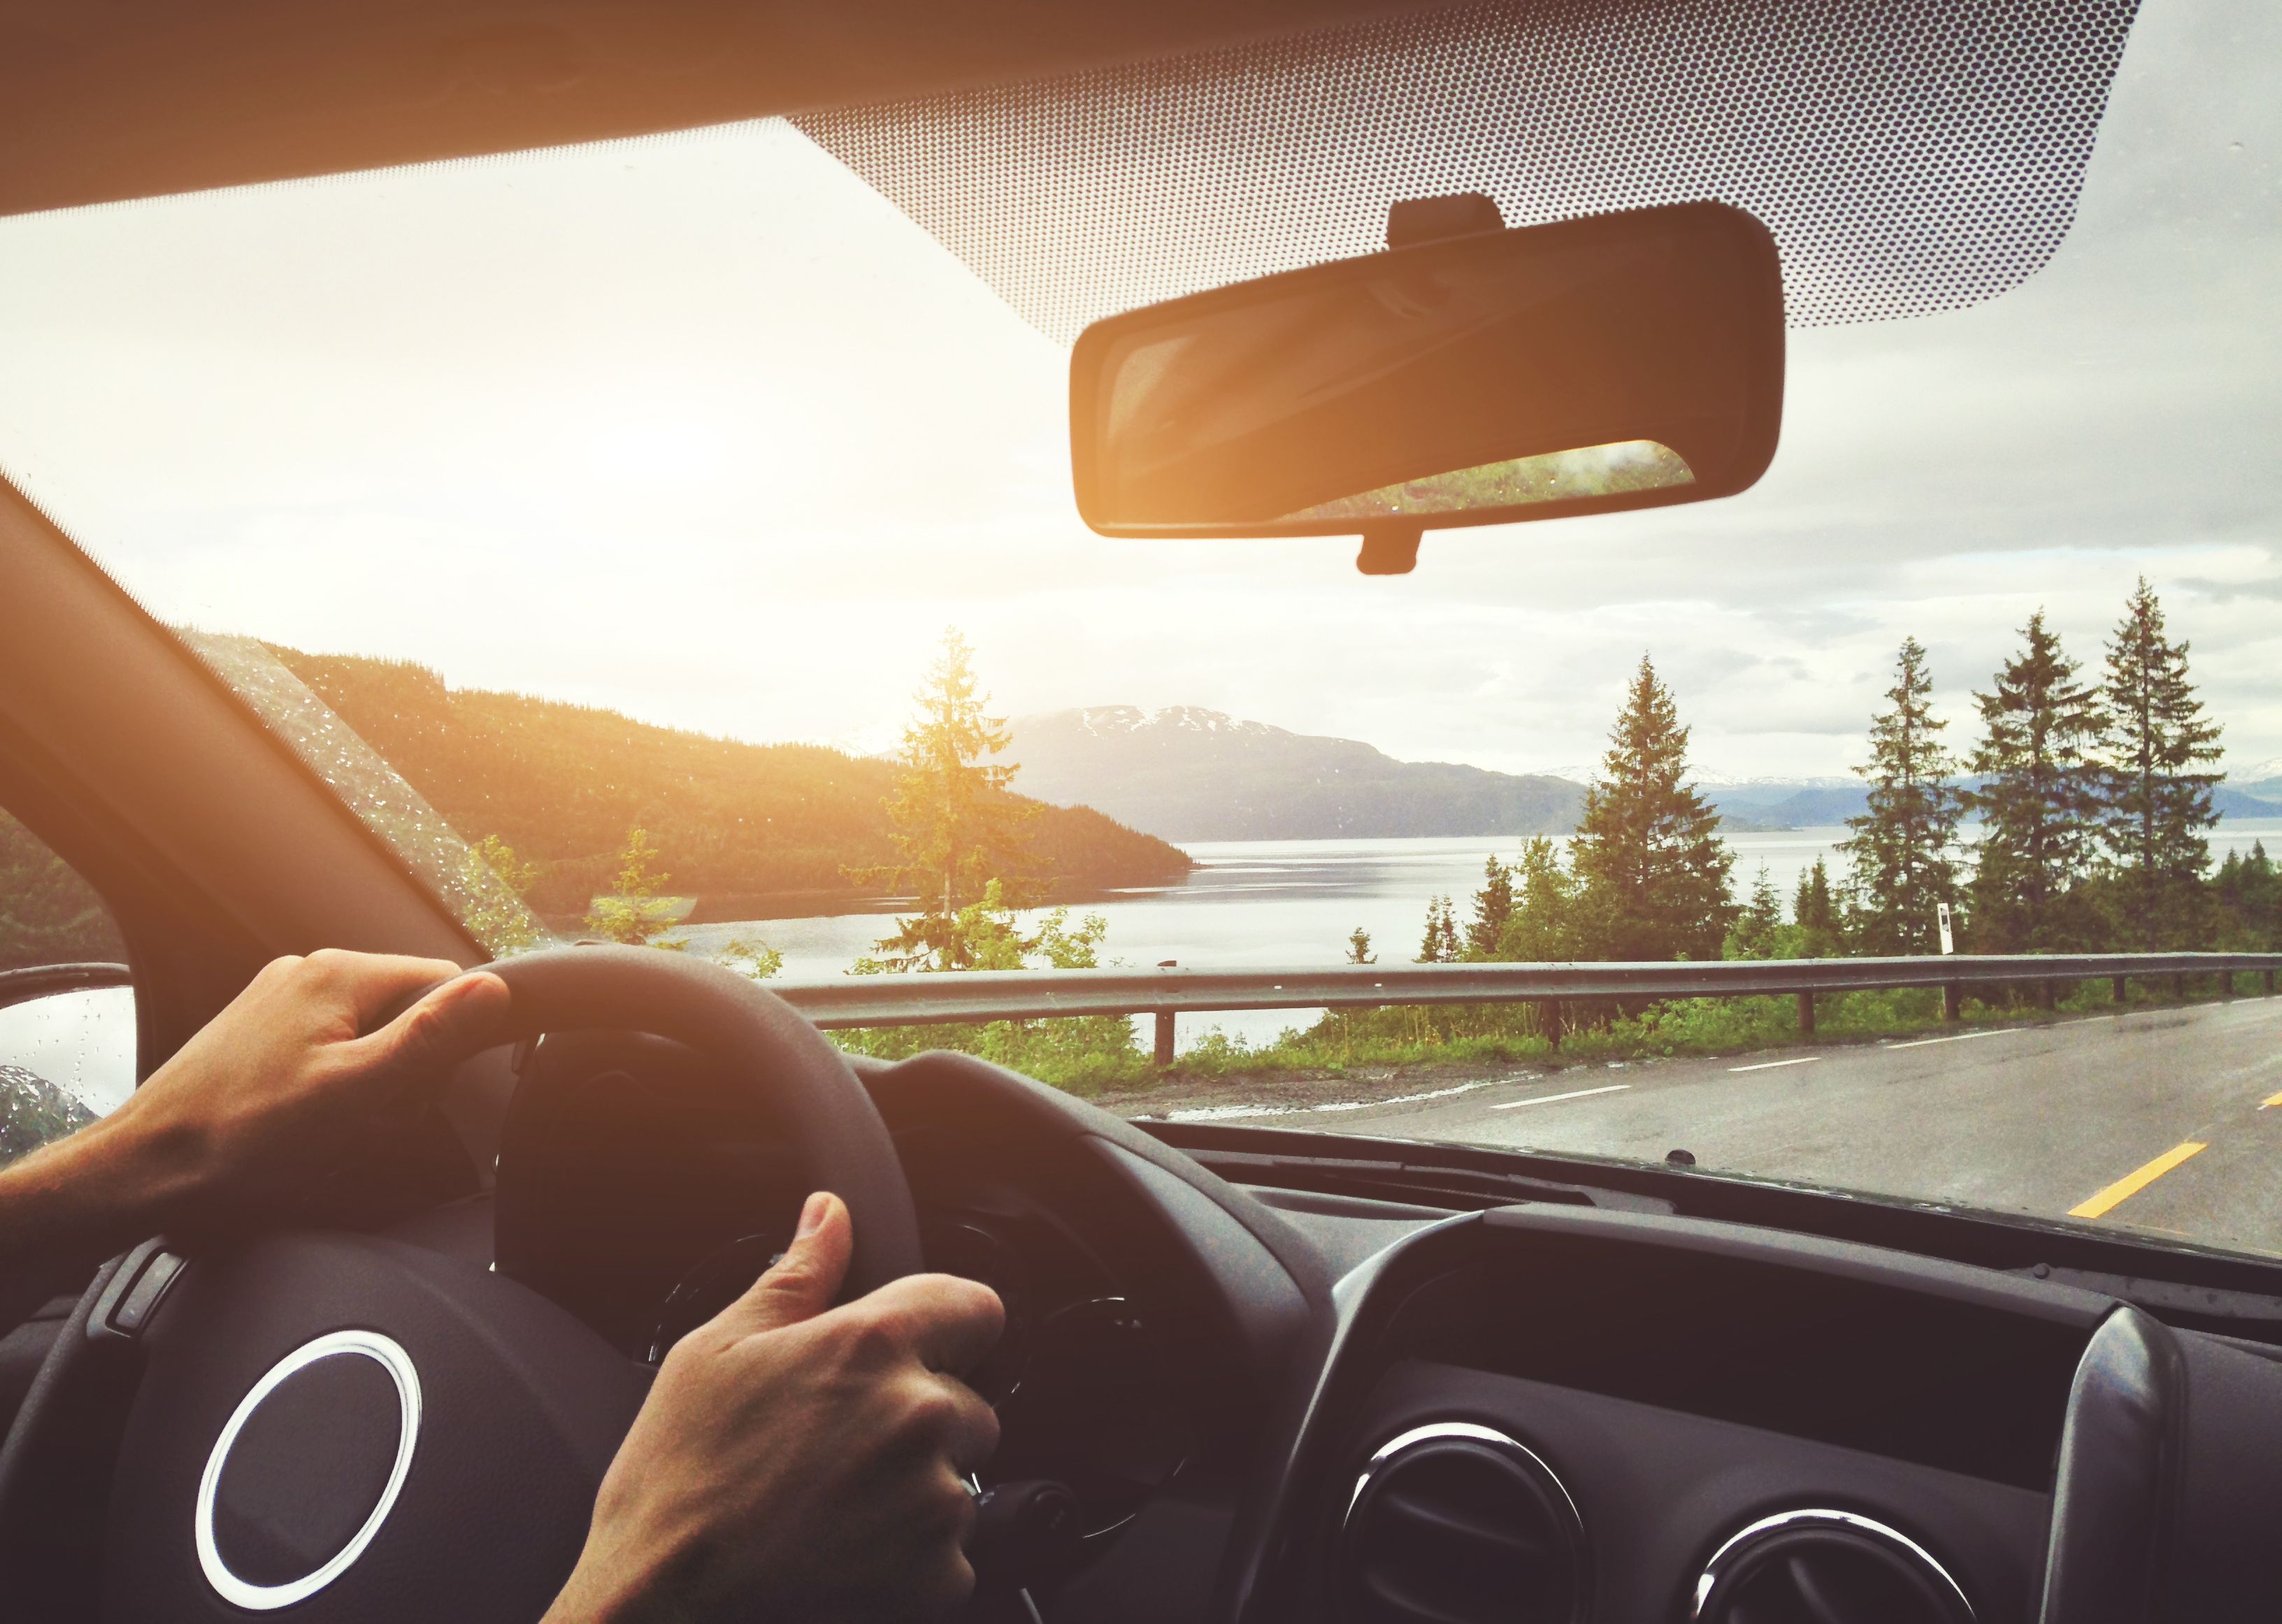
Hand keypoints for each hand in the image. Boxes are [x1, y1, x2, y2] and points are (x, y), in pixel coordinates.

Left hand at [0, 952, 507, 1258]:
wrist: (144, 1170)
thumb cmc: (239, 1139)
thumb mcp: (355, 1093)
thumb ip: (429, 1038)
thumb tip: (494, 990)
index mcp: (337, 973)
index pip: (444, 984)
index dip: (446, 1045)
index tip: (413, 1092)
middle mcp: (307, 972)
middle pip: (406, 1011)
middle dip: (404, 1069)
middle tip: (366, 1119)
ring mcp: (278, 1000)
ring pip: (369, 1035)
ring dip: (368, 1083)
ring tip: (327, 1128)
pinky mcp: (258, 1031)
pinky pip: (329, 1049)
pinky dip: (332, 1087)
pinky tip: (302, 1124)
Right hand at [547, 1193, 1004, 1623]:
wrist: (659, 1599)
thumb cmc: (677, 1478)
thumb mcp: (717, 1351)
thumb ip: (797, 1275)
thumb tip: (829, 1214)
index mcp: (871, 1344)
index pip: (978, 1308)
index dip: (947, 1329)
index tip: (917, 1353)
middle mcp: (918, 1414)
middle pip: (969, 1403)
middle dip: (919, 1422)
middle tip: (839, 1450)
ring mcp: (934, 1499)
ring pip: (959, 1480)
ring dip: (916, 1493)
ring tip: (833, 1507)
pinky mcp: (937, 1575)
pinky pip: (953, 1556)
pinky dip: (912, 1562)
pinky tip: (845, 1555)